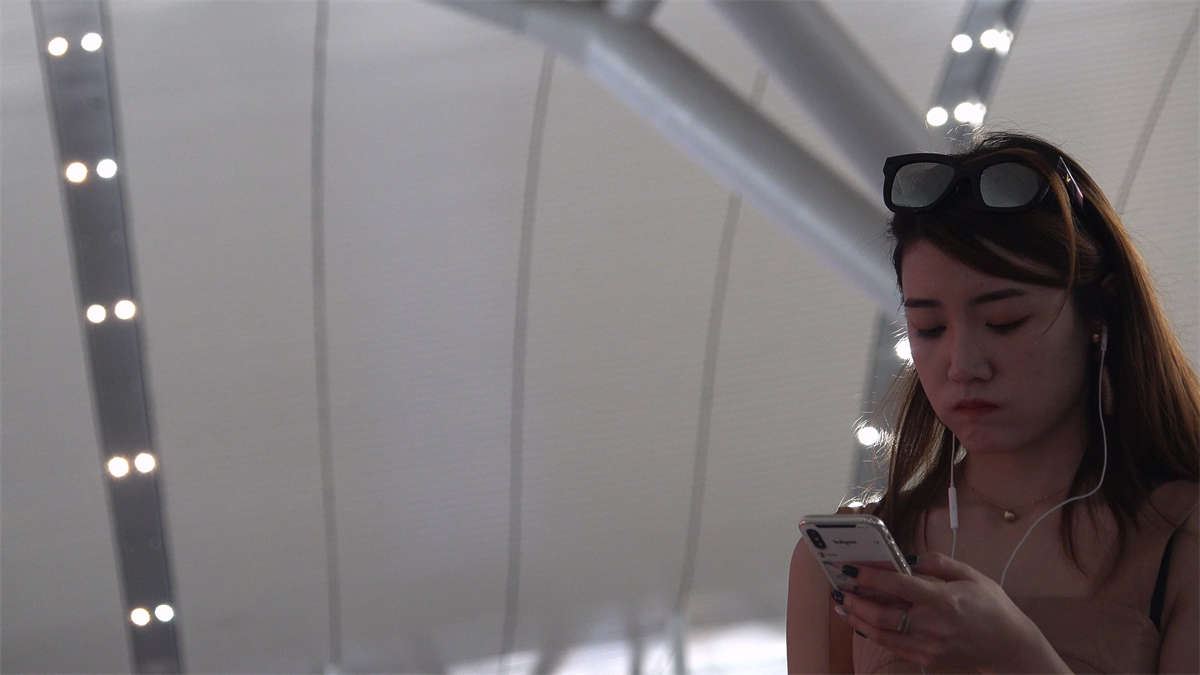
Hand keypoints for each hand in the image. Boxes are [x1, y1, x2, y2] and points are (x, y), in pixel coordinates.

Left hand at [833, 552, 1054, 671]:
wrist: (1010, 648)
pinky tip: (862, 625)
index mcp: (943, 599)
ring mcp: (928, 646)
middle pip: (883, 613)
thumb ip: (937, 563)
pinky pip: (893, 648)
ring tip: (843, 606)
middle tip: (840, 589)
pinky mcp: (927, 660)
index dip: (870, 576)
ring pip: (882, 634)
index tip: (851, 568)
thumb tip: (908, 558)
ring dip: (858, 620)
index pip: (898, 585)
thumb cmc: (992, 607)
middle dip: (856, 601)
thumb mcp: (971, 575)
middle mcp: (932, 625)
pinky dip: (874, 635)